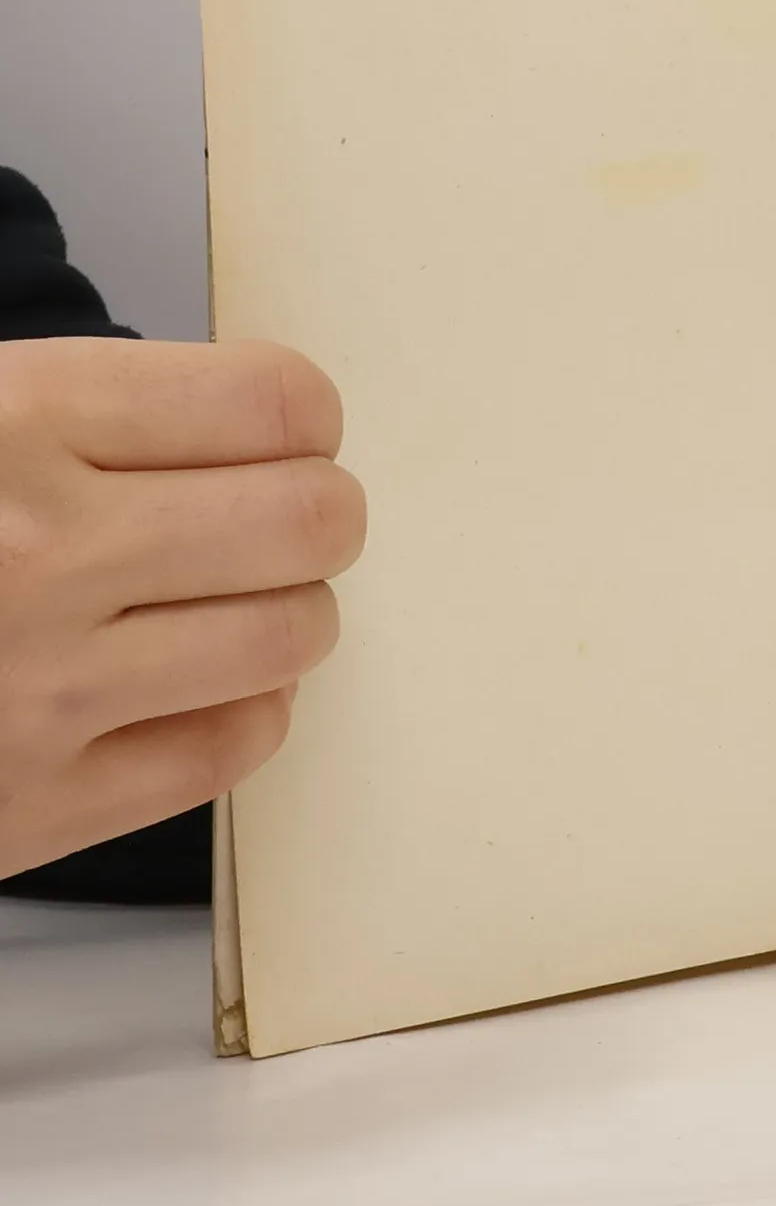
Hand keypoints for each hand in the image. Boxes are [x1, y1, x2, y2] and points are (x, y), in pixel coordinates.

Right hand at [0, 338, 364, 878]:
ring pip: (295, 634)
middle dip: (315, 508)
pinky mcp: (38, 804)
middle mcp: (44, 553)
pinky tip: (191, 678)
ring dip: (288, 606)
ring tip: (230, 593)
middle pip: (314, 519)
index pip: (274, 400)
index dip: (300, 411)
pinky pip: (232, 747)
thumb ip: (83, 408)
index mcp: (15, 423)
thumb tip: (254, 416)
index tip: (286, 426)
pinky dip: (242, 705)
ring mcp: (46, 689)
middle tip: (280, 511)